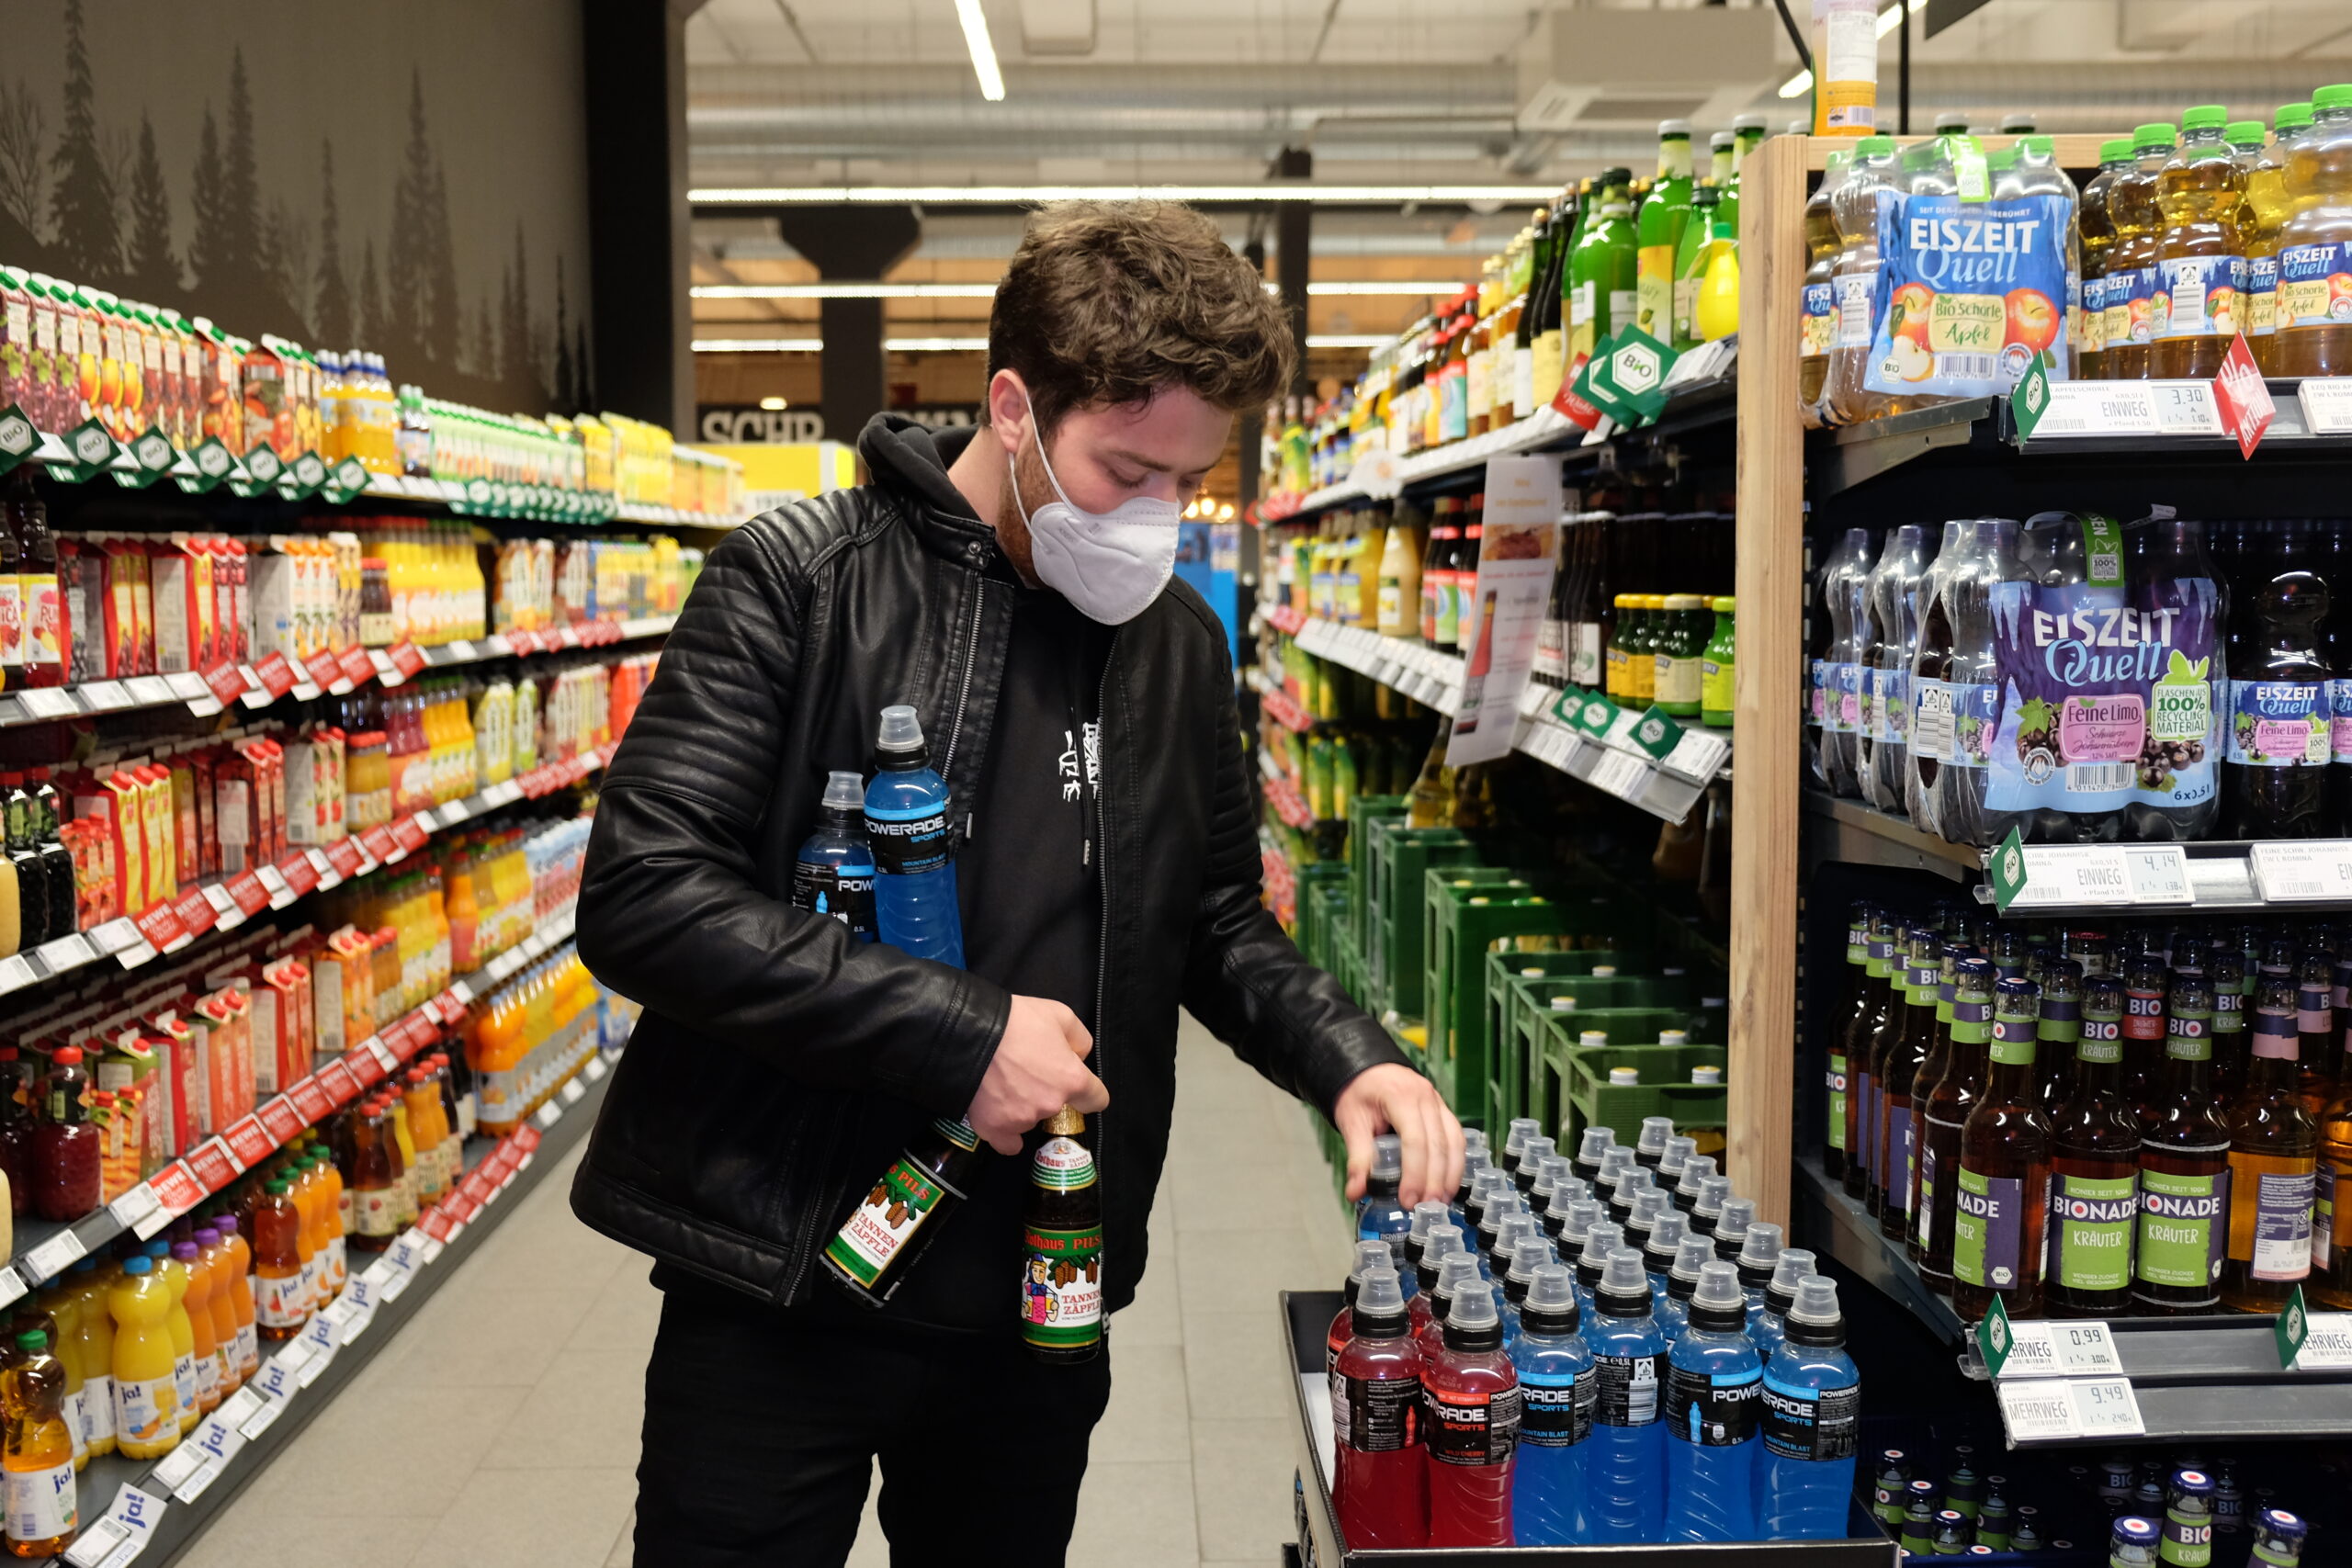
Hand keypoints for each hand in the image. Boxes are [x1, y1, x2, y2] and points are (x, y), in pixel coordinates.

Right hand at [968, 995, 1109, 1154]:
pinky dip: (1006, 1132)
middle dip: (1048, 1091)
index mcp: (1071, 1079)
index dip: (1088, 1090)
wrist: (968, 1032)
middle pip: (1058, 1106)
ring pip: (1031, 1118)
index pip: (1097, 1099)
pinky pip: (1008, 1143)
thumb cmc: (1016, 1020)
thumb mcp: (1059, 1013)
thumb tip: (1079, 1056)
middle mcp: (1050, 1104)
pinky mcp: (995, 1129)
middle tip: (1026, 1069)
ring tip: (1003, 1081)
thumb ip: (1079, 1039)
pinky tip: (1000, 1116)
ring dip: (1024, 1106)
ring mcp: (1022, 1120)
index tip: (1076, 1085)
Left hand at [1333, 1063, 1463, 1210]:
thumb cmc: (1358, 1091)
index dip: (1414, 1174)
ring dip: (1450, 1175)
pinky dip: (1454, 1163)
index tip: (1408, 1200)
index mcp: (1401, 1096)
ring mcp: (1438, 1102)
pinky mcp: (1443, 1111)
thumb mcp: (1351, 1122)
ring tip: (1440, 1201)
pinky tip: (1446, 1184)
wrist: (1365, 1069)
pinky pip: (1456, 1138)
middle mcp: (1426, 1097)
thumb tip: (1355, 1192)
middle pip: (1439, 1145)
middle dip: (1434, 1181)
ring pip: (1455, 1142)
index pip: (1415, 1140)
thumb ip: (1357, 1158)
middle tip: (1426, 1207)